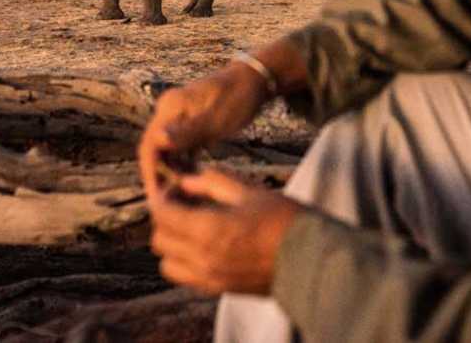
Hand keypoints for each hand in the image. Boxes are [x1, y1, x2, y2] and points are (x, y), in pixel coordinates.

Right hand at [138, 63, 267, 198]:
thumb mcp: (216, 119)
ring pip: (168, 151)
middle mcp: (169, 111)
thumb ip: (187, 132)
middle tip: (171, 205)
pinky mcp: (191, 123)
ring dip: (172, 172)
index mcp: (170, 108)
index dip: (150, 173)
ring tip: (182, 198)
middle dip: (160, 177)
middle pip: (156, 150)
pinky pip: (181, 148)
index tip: (157, 199)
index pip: (150, 145)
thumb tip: (158, 142)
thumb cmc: (238, 97)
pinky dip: (184, 164)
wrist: (257, 78)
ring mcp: (180, 117)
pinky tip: (193, 181)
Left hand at [149, 168, 304, 294]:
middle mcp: (202, 258)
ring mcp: (210, 278)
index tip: (173, 189)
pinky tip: (203, 245)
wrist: (310, 258)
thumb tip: (186, 180)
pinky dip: (184, 262)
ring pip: (167, 263)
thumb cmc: (283, 219)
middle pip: (160, 240)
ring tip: (190, 228)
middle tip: (182, 205)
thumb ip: (212, 182)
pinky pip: (185, 277)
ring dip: (172, 244)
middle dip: (165, 220)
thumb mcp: (248, 191)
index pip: (163, 215)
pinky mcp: (219, 289)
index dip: (163, 198)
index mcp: (209, 229)